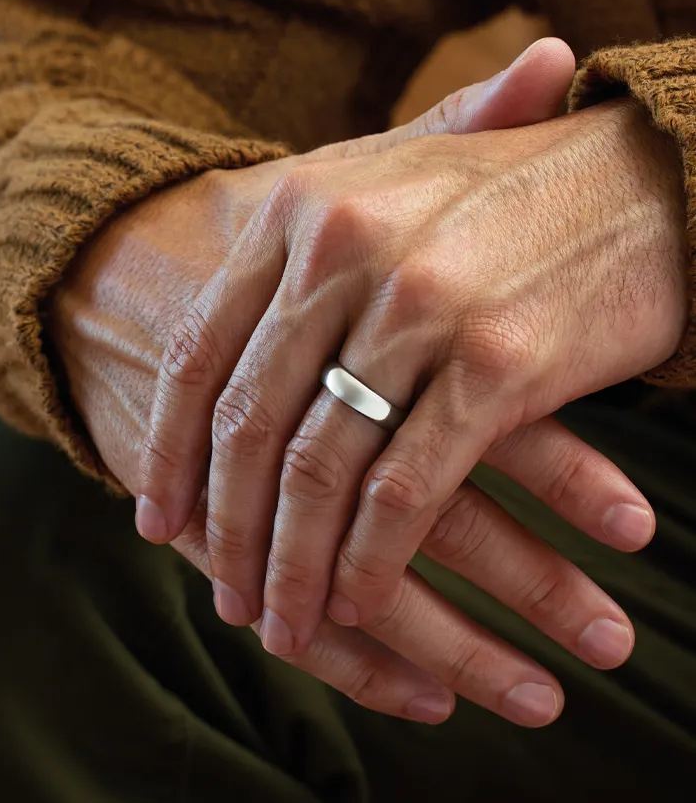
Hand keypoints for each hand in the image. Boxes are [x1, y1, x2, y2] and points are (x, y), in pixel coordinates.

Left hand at [140, 40, 688, 726]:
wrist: (648, 177)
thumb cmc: (504, 199)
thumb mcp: (383, 192)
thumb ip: (299, 259)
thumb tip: (206, 361)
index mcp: (298, 206)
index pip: (199, 354)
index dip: (168, 450)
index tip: (156, 522)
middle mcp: (343, 249)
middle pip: (250, 424)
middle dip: (229, 531)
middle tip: (229, 599)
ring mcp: (417, 307)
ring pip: (319, 471)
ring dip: (293, 567)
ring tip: (283, 625)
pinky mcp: (493, 366)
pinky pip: (402, 492)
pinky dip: (371, 563)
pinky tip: (357, 604)